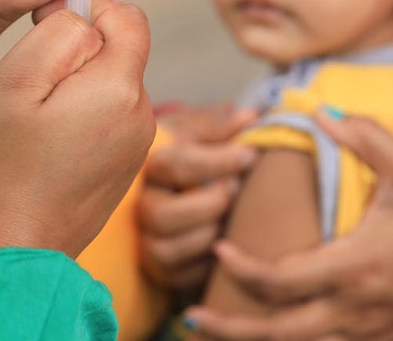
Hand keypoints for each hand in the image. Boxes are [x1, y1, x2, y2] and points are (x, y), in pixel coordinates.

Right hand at [0, 0, 154, 258]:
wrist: (9, 248)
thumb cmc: (1, 165)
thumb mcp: (16, 80)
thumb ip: (59, 32)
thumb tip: (84, 14)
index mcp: (120, 88)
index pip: (128, 17)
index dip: (87, 10)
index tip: (45, 30)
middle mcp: (143, 114)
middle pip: (118, 51)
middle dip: (78, 55)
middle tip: (32, 89)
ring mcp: (138, 144)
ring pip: (112, 84)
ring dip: (79, 88)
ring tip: (38, 123)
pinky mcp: (126, 166)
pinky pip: (110, 118)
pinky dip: (83, 119)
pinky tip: (50, 147)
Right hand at [139, 105, 259, 291]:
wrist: (183, 191)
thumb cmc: (193, 155)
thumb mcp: (201, 133)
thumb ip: (220, 124)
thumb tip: (249, 116)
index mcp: (149, 166)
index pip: (174, 165)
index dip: (216, 161)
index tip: (250, 154)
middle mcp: (142, 205)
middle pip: (163, 215)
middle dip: (210, 203)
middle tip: (236, 189)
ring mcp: (149, 241)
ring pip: (171, 249)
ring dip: (210, 233)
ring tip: (233, 215)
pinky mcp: (164, 271)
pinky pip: (183, 277)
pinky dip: (210, 261)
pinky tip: (225, 239)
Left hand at [184, 111, 392, 340]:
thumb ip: (367, 136)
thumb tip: (321, 112)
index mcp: (354, 265)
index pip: (282, 279)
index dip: (243, 269)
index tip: (218, 250)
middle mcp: (352, 307)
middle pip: (277, 331)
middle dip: (230, 328)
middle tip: (188, 316)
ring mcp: (361, 331)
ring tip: (209, 333)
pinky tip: (257, 336)